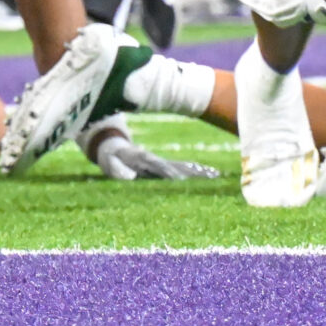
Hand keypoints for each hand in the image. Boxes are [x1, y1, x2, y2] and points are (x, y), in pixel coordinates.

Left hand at [79, 120, 218, 180]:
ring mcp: (161, 161)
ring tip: (216, 175)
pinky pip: (182, 167)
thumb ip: (118, 170)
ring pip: (184, 166)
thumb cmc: (111, 158)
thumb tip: (129, 177)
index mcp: (144, 160)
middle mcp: (157, 160)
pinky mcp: (163, 165)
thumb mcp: (110, 164)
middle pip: (178, 165)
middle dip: (194, 172)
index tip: (182, 180)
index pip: (161, 167)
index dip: (172, 173)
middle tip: (211, 176)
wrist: (112, 145)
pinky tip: (207, 173)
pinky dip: (195, 170)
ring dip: (199, 171)